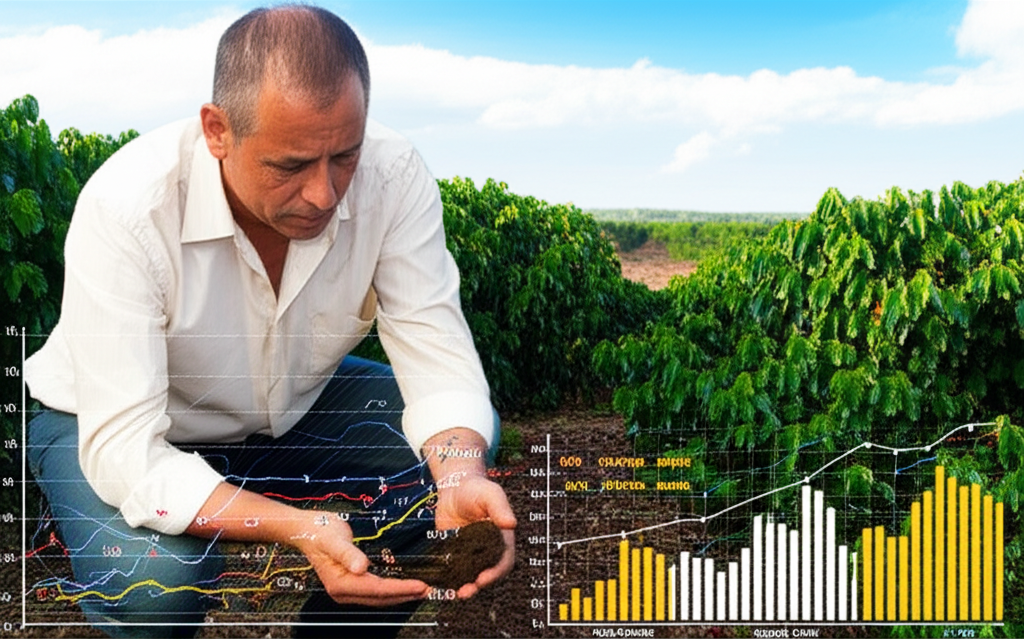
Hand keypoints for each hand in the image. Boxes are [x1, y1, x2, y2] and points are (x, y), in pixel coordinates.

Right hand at [294, 517, 430, 606]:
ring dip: (400, 595)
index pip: (377, 590)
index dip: (400, 589)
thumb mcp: (334, 539)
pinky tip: (403, 586)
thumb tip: (362, 568)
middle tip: (428, 590)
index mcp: (340, 584)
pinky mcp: (350, 584)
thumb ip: (348, 553)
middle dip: (405, 595)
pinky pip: (375, 591)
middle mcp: (343, 591)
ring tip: (421, 590)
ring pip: (379, 598)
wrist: (306, 529)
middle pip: (380, 598)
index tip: (420, 585)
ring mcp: (346, 590)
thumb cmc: (320, 531)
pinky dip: (391, 590)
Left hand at [433, 473, 516, 598]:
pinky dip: (448, 579)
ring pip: (470, 576)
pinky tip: (440, 584)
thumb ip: (500, 508)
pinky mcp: (454, 553)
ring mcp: (471, 554)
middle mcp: (488, 550)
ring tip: (455, 593)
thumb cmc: (476, 489)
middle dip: (478, 586)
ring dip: (464, 586)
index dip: (495, 573)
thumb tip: (511, 523)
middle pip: (487, 574)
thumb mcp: (490, 494)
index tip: (483, 579)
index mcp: (502, 539)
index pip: (503, 562)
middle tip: (465, 592)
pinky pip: (453, 569)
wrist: (454, 487)